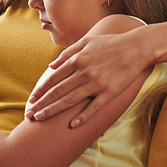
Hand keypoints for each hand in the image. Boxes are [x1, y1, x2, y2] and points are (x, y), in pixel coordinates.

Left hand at [25, 32, 150, 127]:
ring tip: (40, 119)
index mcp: (77, 60)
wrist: (136, 48)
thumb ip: (67, 53)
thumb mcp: (86, 41)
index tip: (31, 99)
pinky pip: (94, 107)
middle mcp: (84, 72)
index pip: (54, 78)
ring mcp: (97, 83)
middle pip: (58, 91)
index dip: (41, 90)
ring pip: (70, 100)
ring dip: (54, 110)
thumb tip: (51, 66)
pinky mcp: (110, 92)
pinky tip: (72, 125)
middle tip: (30, 114)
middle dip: (42, 103)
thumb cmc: (110, 43)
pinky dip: (83, 116)